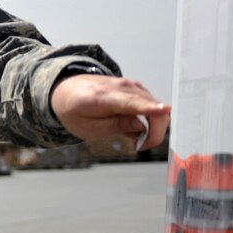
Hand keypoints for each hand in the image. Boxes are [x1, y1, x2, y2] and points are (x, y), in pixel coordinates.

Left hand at [51, 74, 171, 151]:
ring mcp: (131, 86)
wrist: (67, 91)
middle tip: (139, 146)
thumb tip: (142, 126)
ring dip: (152, 127)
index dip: (150, 108)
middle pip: (152, 107)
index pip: (132, 102)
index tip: (164, 110)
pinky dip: (149, 120)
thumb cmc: (75, 111)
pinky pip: (151, 106)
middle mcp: (121, 87)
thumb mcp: (88, 128)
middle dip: (154, 132)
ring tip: (131, 137)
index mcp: (103, 97)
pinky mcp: (137, 88)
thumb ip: (116, 126)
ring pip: (156, 107)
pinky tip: (132, 126)